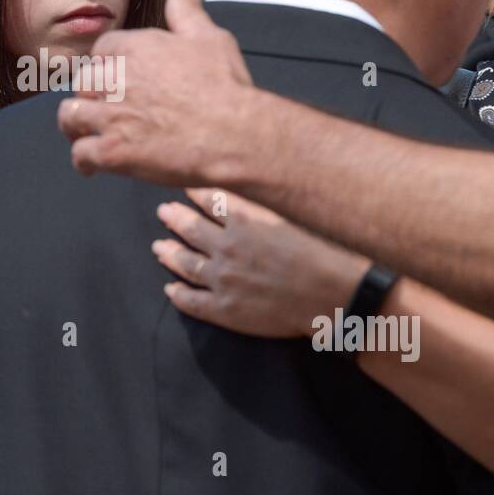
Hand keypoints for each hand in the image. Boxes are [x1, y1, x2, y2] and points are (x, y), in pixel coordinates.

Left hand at [58, 0, 255, 185]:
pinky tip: (90, 166)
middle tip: (101, 106)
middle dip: (90, 93)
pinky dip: (83, 161)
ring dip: (75, 124)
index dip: (106, 64)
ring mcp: (111, 116)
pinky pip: (80, 153)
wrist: (233, 135)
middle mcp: (116, 79)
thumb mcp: (209, 37)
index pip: (102, 49)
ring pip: (71, 115)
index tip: (114, 76)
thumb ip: (187, 12)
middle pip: (83, 81)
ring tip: (84, 132)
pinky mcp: (113, 151)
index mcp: (135, 49)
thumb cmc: (225, 88)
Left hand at [153, 188, 367, 337]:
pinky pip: (192, 301)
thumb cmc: (326, 251)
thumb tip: (251, 185)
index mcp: (244, 220)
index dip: (195, 193)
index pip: (210, 200)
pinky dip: (178, 294)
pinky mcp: (225, 310)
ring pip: (186, 263)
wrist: (334, 295)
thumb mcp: (295, 213)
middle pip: (190, 228)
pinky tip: (170, 289)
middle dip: (175, 218)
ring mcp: (223, 279)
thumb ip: (265, 202)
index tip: (184, 188)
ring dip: (170, 253)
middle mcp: (227, 247)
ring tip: (159, 247)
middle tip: (163, 211)